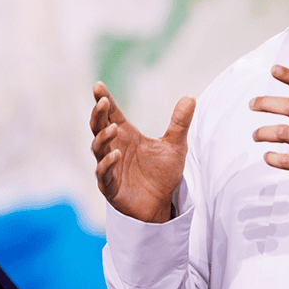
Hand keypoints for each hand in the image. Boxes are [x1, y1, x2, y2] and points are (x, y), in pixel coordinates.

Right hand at [90, 81, 194, 222]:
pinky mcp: (110, 187)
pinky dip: (107, 164)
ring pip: (98, 149)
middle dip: (98, 114)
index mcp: (127, 135)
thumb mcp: (175, 145)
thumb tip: (190, 98)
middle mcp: (115, 148)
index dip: (104, 99)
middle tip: (102, 102)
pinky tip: (116, 155)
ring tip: (113, 128)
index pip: (111, 114)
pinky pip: (103, 174)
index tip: (98, 85)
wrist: (164, 203)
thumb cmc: (163, 173)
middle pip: (98, 127)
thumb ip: (180, 123)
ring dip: (103, 138)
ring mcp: (110, 167)